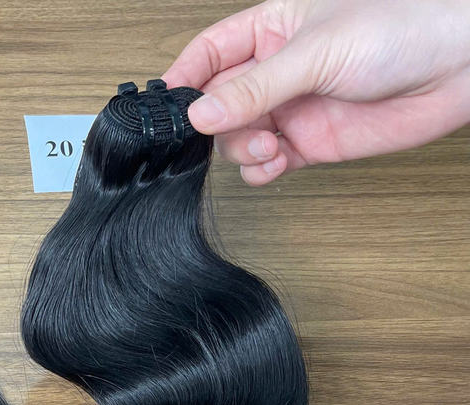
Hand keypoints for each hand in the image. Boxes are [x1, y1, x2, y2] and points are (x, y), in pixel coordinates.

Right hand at [162, 0, 469, 184]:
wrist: (459, 65)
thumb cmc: (404, 28)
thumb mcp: (316, 52)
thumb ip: (255, 88)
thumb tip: (200, 115)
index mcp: (271, 29)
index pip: (209, 54)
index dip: (185, 79)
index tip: (169, 107)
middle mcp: (276, 70)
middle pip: (218, 105)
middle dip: (217, 124)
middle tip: (230, 132)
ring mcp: (291, 107)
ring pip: (238, 139)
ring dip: (242, 150)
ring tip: (268, 146)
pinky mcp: (309, 142)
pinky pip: (266, 164)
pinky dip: (261, 171)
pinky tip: (275, 163)